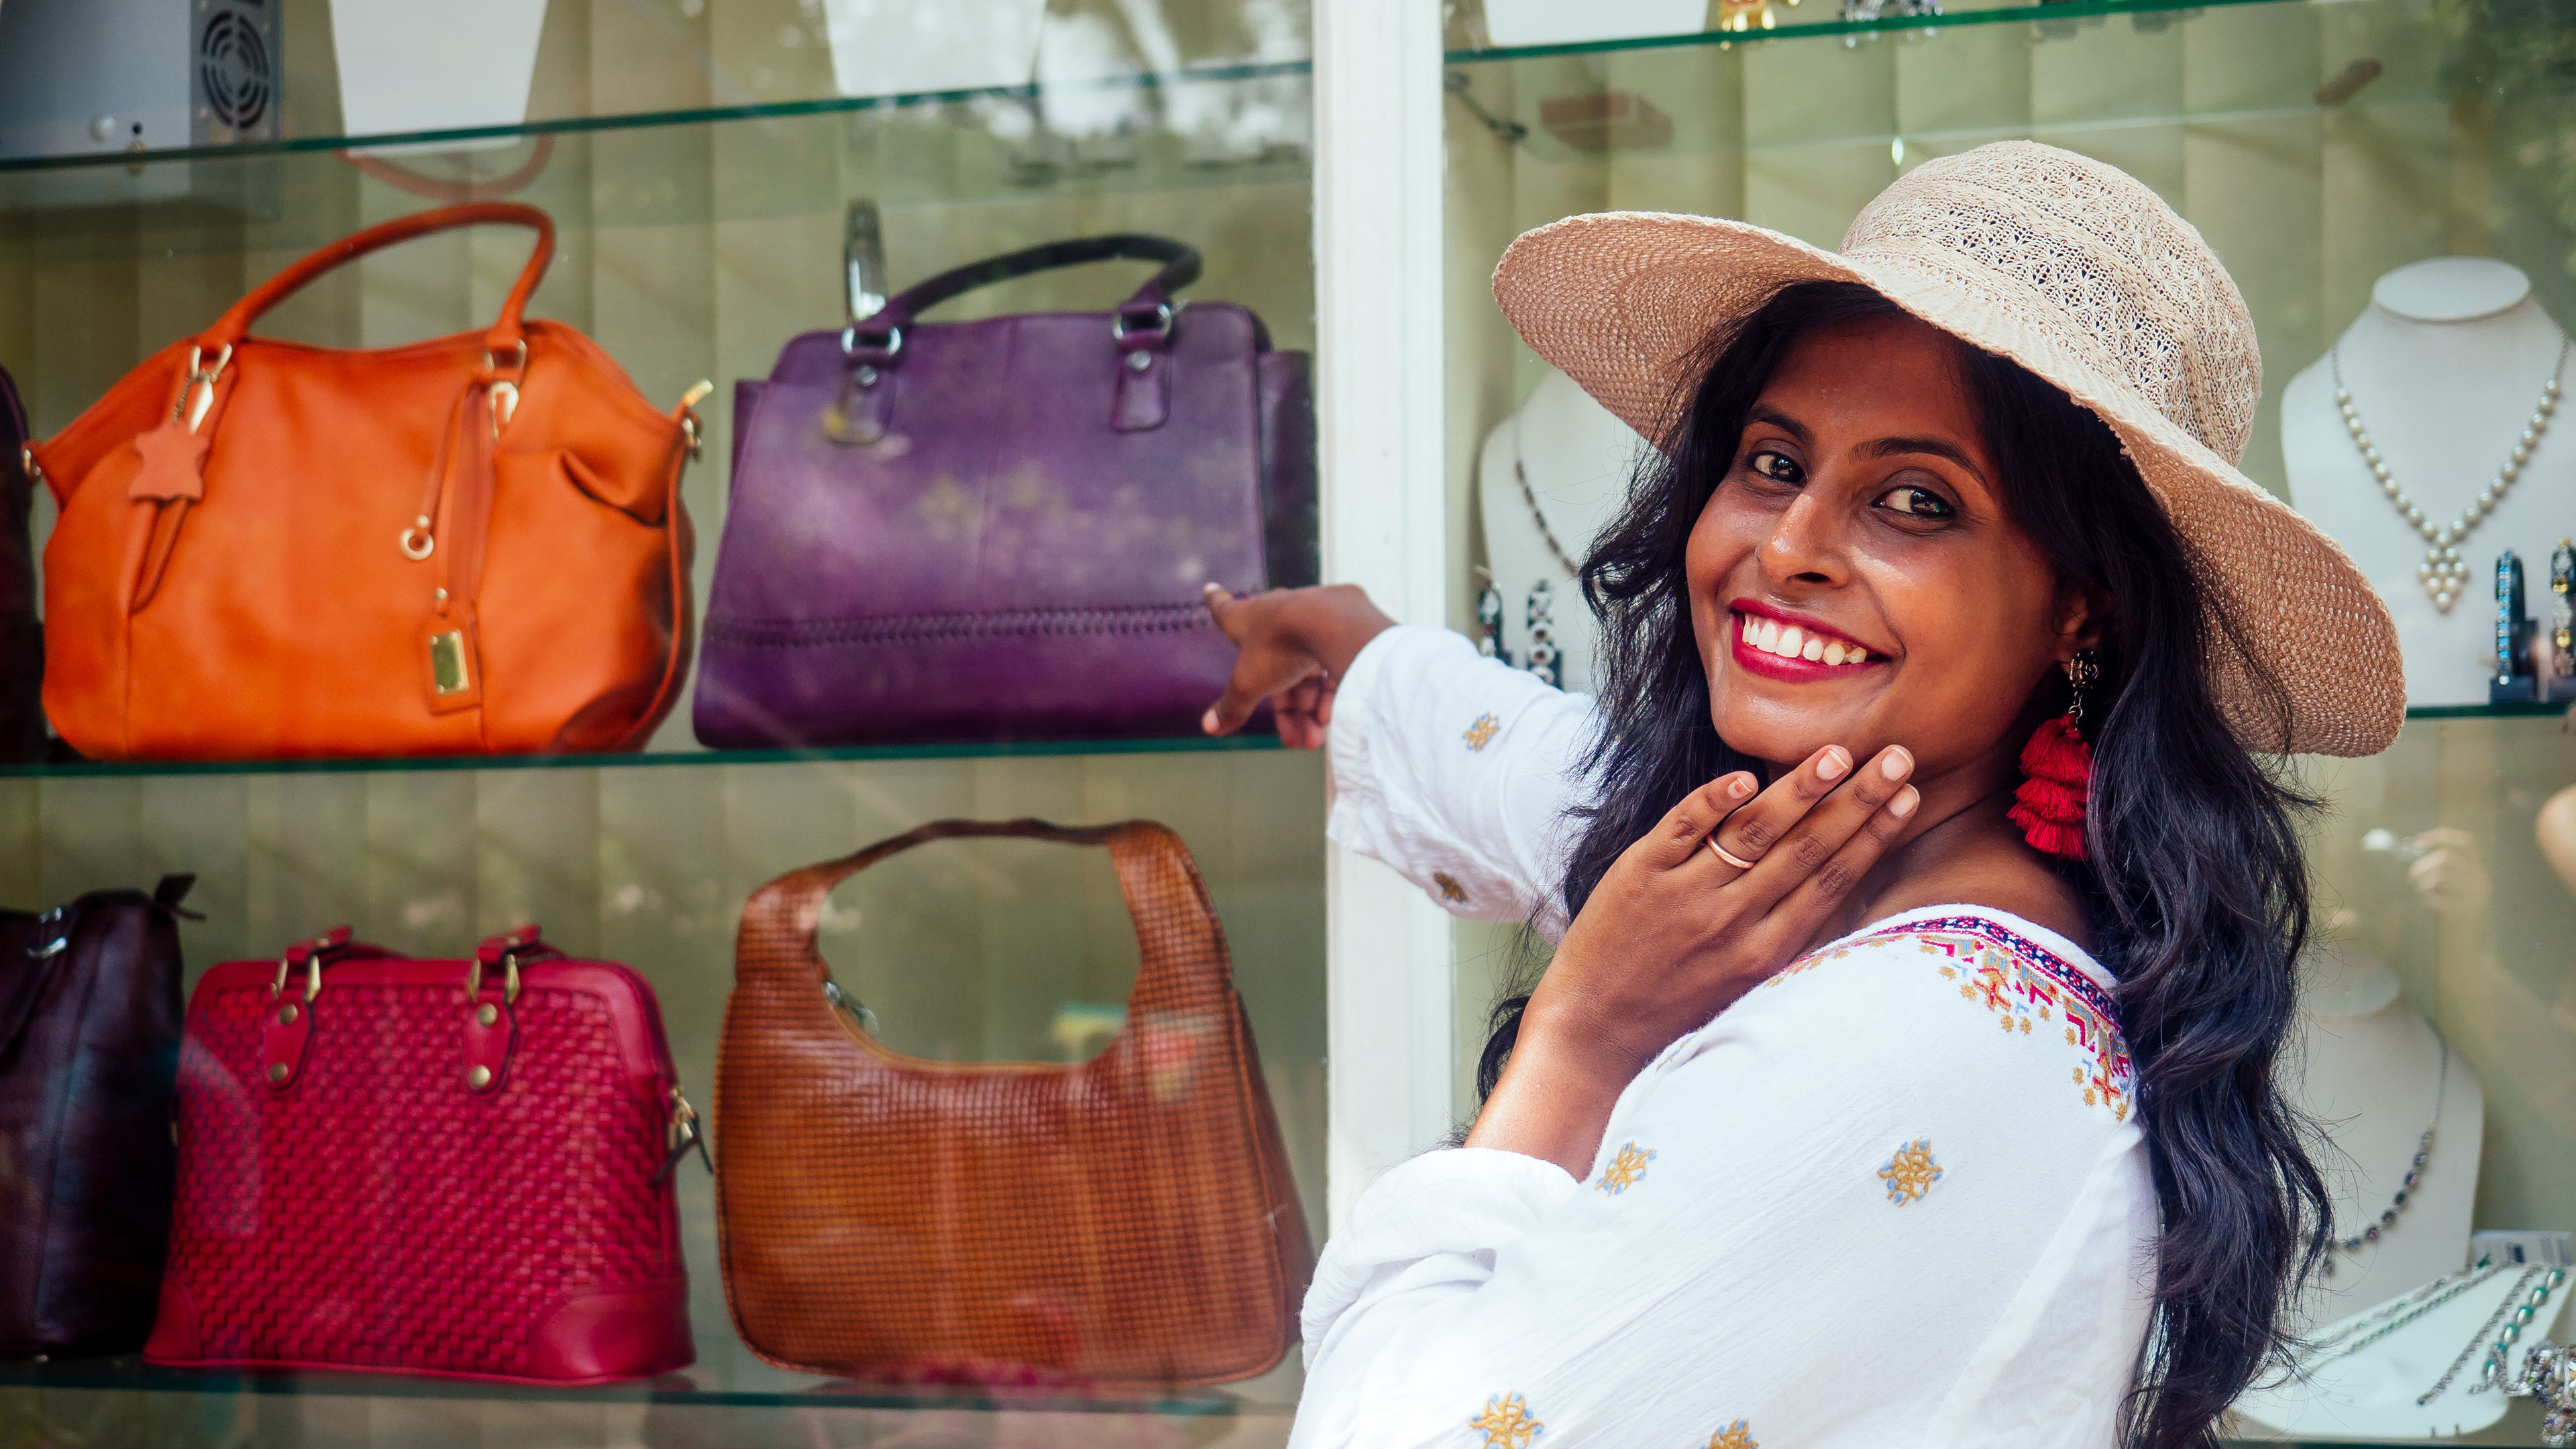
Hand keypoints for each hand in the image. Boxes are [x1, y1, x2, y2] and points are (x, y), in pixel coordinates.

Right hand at [1201, 583, 1395, 747]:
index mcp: (1248, 618)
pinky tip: (1329, 721)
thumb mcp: (1249, 683)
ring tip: (1312, 742)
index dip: (1216, 602)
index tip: (1209, 588)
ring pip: (1306, 672)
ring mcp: (1312, 618)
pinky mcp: (1343, 628)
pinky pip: (1331, 666)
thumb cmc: (1280, 644)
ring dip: (1308, 711)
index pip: (1225, 610)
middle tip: (1291, 741)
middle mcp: (1279, 613)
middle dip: (1285, 709)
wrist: (1332, 623)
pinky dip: (1328, 694)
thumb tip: (1208, 727)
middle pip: (1276, 667)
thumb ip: (1232, 706)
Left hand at [1465, 743, 1920, 1175]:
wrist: (1592, 1033)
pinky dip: (1714, 802)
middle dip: (1857, 800)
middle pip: (1807, 849)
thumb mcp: (1744, 983)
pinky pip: (1682, 828)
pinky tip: (1746, 777)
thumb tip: (1836, 882)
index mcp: (1766, 951)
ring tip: (1837, 753)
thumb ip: (1785, 934)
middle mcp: (1733, 922)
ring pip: (1754, 833)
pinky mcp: (1640, 874)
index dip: (1873, 835)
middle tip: (1897, 756)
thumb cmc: (1673, 1008)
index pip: (1833, 880)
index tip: (1909, 796)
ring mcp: (1685, 895)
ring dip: (1799, 790)